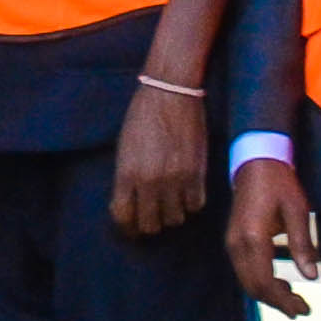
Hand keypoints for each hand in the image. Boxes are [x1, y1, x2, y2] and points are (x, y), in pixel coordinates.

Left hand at [109, 85, 210, 235]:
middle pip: (150, 225)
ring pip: (175, 219)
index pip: (123, 217)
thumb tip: (128, 203)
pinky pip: (196, 206)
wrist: (171, 93)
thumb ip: (126, 177)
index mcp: (127, 174)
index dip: (126, 227)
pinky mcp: (197, 174)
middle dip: (148, 224)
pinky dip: (190, 204)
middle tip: (151, 217)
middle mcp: (150, 182)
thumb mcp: (124, 148)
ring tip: (169, 203)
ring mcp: (176, 180)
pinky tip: (186, 193)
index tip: (130, 228)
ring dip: (171, 215)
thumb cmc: (143, 116)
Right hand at [227, 157, 320, 317]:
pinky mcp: (234, 240)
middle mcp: (237, 244)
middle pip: (253, 286)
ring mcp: (232, 242)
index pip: (264, 281)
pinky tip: (282, 282)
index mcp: (252, 238)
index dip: (283, 301)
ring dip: (269, 293)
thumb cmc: (279, 184)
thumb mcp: (297, 211)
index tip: (303, 309)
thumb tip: (311, 276)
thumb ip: (302, 244)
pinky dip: (262, 281)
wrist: (255, 163)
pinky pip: (246, 269)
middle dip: (277, 302)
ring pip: (247, 280)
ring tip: (294, 299)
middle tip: (302, 310)